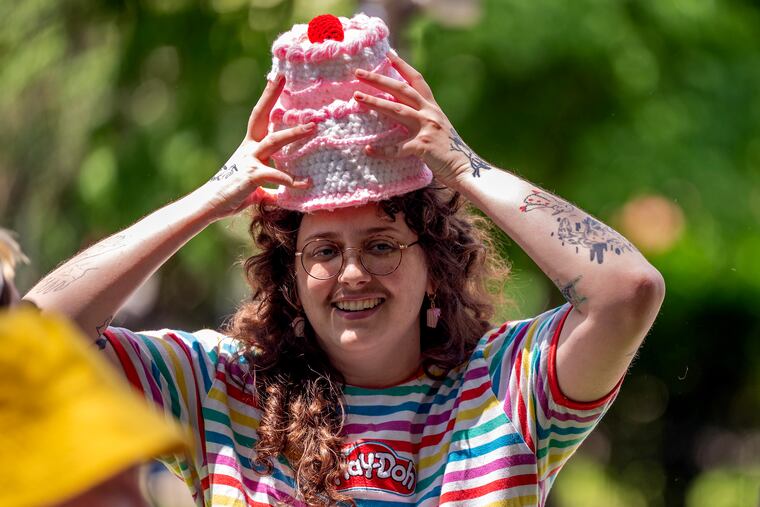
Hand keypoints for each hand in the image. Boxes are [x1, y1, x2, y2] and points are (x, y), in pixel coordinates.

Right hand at [201, 75, 315, 218]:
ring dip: (293, 132)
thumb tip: (279, 195)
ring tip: (312, 127)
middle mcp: (248, 148)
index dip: (267, 97)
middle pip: (260, 116)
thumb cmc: (231, 196)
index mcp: (249, 147)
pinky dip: (292, 179)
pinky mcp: (251, 175)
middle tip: (283, 78)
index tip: (276, 78)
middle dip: (271, 96)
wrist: (211, 205)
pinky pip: (276, 174)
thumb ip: (268, 187)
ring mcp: (249, 160)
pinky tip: (306, 182)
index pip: (260, 116)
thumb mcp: (254, 188)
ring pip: (273, 141)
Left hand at [353, 53, 481, 187]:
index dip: (402, 66)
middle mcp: (430, 113)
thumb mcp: (437, 128)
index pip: (417, 80)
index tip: (388, 54)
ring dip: (375, 102)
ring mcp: (426, 128)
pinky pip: (397, 148)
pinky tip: (368, 149)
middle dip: (379, 79)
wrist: (465, 169)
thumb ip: (422, 118)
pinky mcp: (422, 146)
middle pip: (401, 89)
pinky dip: (382, 150)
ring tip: (357, 96)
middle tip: (358, 72)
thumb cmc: (448, 152)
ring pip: (396, 110)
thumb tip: (401, 111)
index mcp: (433, 108)